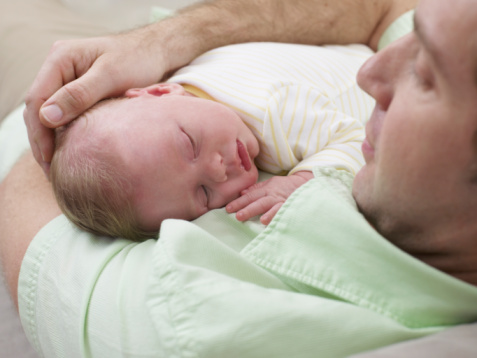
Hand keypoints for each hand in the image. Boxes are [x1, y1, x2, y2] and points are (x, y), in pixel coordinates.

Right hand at [23, 27, 168, 175]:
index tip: (48, 157)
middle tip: (49, 170)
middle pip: (37, 108)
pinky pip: (63, 114)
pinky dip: (62, 133)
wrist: (155, 52)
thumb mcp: (110, 76)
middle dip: (40, 139)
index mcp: (60, 58)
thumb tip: (46, 117)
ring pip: (48, 113)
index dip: (39, 131)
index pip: (37, 98)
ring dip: (49, 139)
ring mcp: (67, 80)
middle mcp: (58, 68)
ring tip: (55, 167)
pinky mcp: (78, 91)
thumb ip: (79, 94)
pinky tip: (68, 151)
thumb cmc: (137, 59)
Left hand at [226, 171, 312, 224]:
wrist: (305, 183)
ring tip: (260, 220)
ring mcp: (282, 201)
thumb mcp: (270, 183)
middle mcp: (272, 196)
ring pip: (272, 207)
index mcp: (266, 190)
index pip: (250, 196)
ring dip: (266, 213)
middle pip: (258, 202)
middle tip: (238, 216)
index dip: (239, 202)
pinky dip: (279, 216)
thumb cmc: (285, 186)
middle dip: (248, 209)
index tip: (228, 208)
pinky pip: (285, 211)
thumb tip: (242, 193)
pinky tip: (273, 222)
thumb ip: (256, 188)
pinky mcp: (291, 207)